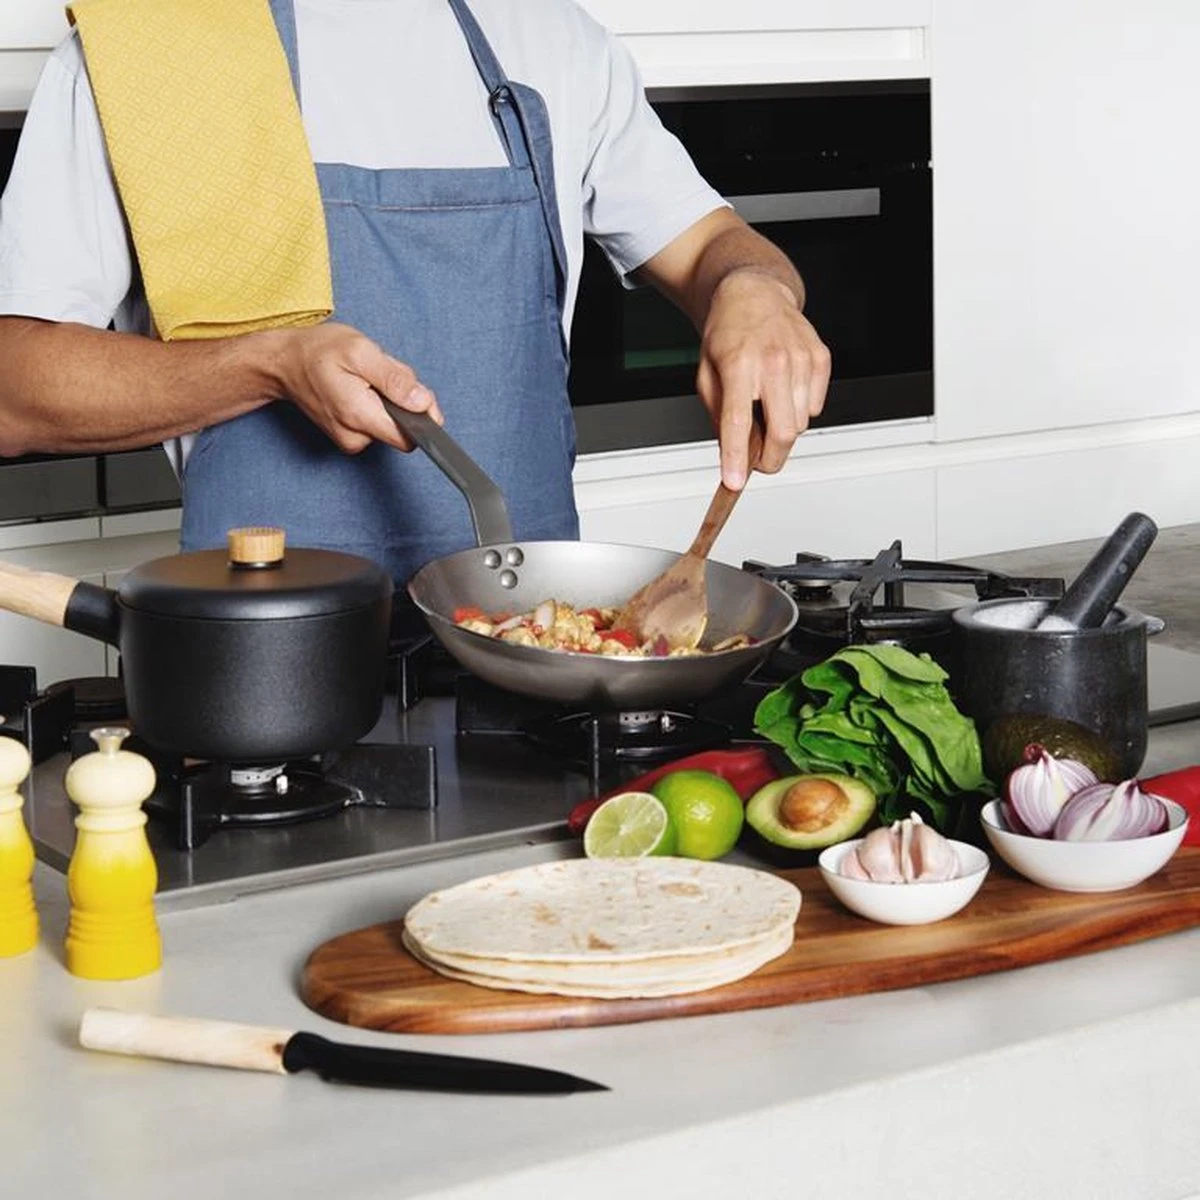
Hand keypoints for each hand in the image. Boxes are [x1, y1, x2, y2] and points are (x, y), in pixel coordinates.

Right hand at [269, 321, 441, 452]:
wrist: (283, 363)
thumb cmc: (318, 352)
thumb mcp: (361, 351)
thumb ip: (395, 379)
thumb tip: (423, 403)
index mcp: (359, 416)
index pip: (410, 437)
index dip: (422, 416)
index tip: (417, 393)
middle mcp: (355, 437)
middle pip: (403, 428)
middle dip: (402, 401)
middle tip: (380, 374)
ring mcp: (350, 440)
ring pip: (391, 424)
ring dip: (388, 400)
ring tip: (364, 378)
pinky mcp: (348, 437)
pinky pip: (377, 423)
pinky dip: (376, 404)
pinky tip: (359, 387)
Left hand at [696, 270, 830, 489]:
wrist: (755, 295)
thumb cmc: (728, 334)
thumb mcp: (706, 375)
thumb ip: (718, 416)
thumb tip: (735, 452)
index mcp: (739, 365)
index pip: (738, 422)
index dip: (736, 457)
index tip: (735, 481)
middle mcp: (773, 361)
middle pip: (783, 433)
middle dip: (771, 459)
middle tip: (758, 462)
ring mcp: (801, 359)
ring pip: (801, 424)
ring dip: (783, 429)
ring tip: (766, 407)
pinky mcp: (820, 359)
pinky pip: (816, 407)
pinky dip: (800, 410)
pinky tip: (784, 390)